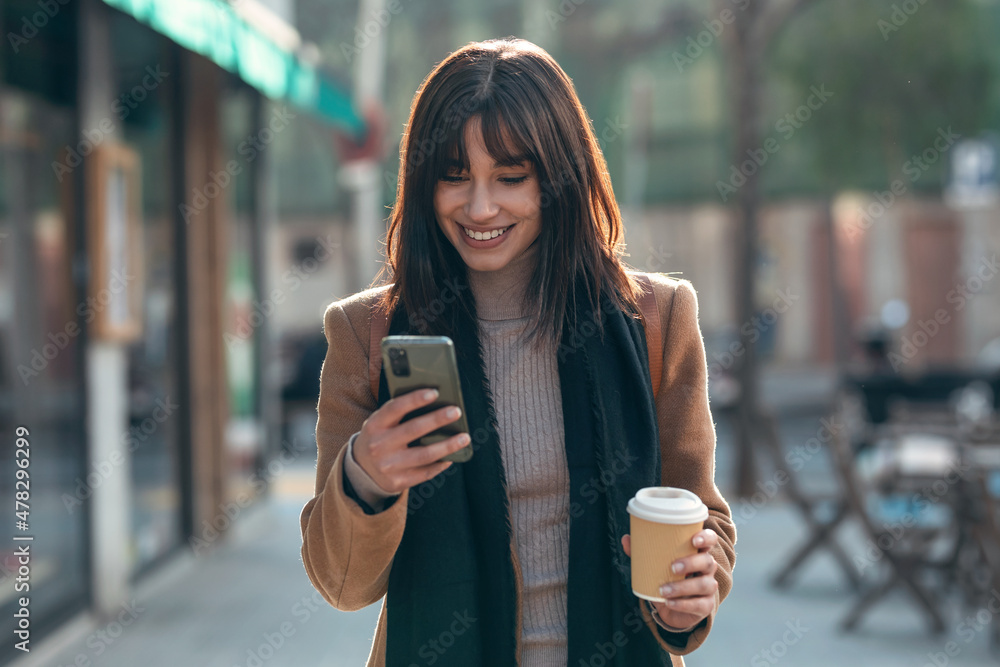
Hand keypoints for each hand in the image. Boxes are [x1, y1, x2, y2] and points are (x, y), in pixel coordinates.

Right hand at [353, 388, 469, 493]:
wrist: (361, 469)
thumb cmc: (379, 437)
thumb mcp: (380, 423)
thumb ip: (399, 413)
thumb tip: (435, 403)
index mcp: (375, 425)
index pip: (395, 408)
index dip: (414, 399)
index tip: (434, 392)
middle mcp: (379, 445)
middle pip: (413, 430)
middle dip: (437, 420)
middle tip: (456, 412)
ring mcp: (388, 466)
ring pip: (424, 455)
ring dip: (447, 446)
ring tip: (464, 438)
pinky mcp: (397, 482)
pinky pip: (424, 473)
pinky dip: (440, 465)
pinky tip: (451, 457)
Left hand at [621, 529, 719, 631]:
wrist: (672, 608)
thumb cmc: (667, 578)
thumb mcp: (655, 565)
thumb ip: (642, 552)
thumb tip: (626, 539)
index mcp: (697, 553)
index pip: (710, 540)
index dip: (706, 538)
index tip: (694, 540)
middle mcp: (707, 568)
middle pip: (708, 562)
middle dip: (691, 563)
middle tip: (672, 567)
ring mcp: (709, 587)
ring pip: (704, 584)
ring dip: (683, 587)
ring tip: (663, 590)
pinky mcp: (706, 605)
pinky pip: (699, 605)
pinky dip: (683, 604)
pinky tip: (669, 603)